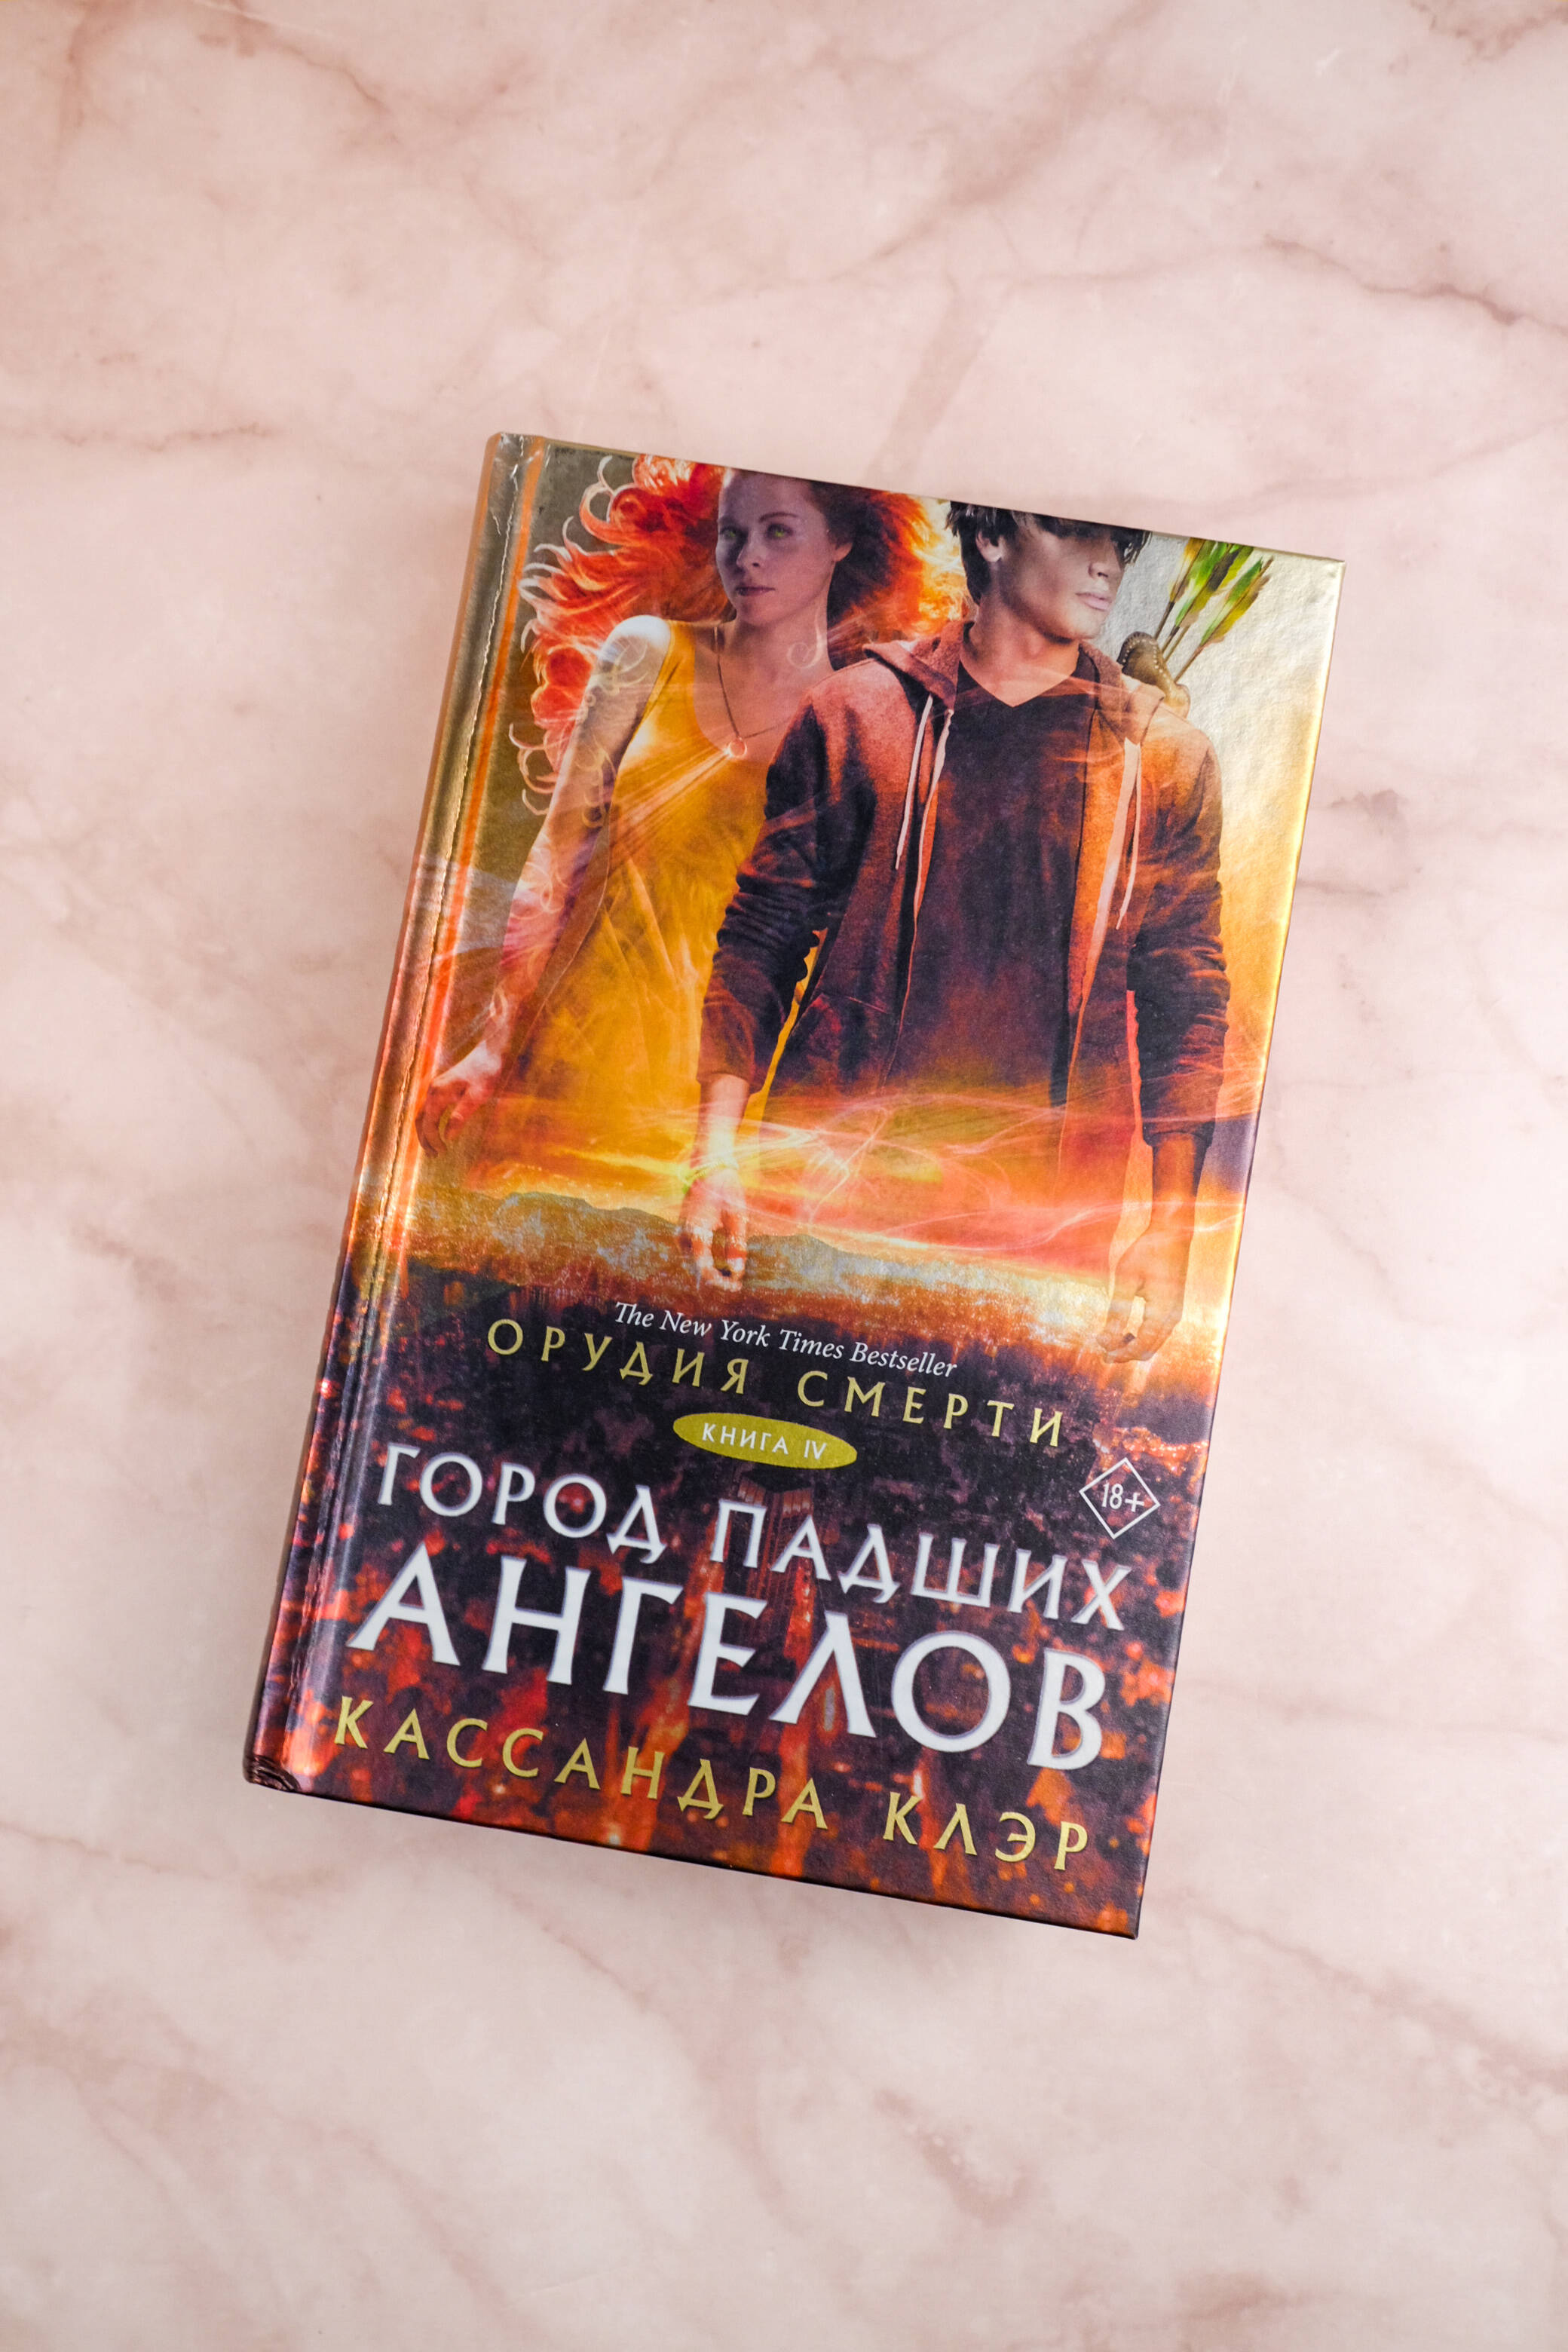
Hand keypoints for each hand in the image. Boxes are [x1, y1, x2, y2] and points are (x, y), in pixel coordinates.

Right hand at [416, 1033, 507, 1152]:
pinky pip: (429, 1108)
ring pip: (422, 1113)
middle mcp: (432, 1089)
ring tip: (434, 1147)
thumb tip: (448, 1137)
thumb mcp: (477, 1096)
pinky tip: (438, 1129)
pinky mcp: (441, 1086)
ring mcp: (435, 1087)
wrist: (489, 1052)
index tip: (443, 1152)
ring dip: (425, 1131)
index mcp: (439, 1093)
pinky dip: (429, 1122)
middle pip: (420, 1120)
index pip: (429, 1123)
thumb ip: (461, 1116)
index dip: (433, 1140)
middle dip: (425, 1139)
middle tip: (434, 1156)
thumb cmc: (486, 1074)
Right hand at [679, 1163, 748, 1293]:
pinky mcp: (682, 1232)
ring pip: (693, 1265)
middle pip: (696, 1271)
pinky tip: (722, 1267)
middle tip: (737, 1286)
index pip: (704, 1270)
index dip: (721, 1282)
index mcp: (695, 1233)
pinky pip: (691, 1256)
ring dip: (710, 1274)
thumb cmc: (726, 1190)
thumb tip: (737, 1272)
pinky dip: (705, 1264)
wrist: (709, 1167)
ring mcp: (680, 1234)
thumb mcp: (737, 1217)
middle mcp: (682, 1237)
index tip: (737, 1286)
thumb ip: (736, 1245)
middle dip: (716, 1281)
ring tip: (731, 1279)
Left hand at [1099, 1218, 1192, 1360]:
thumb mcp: (1127, 1280)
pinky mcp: (1174, 1308)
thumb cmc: (1147, 1252)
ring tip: (1111, 1341)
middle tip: (1103, 1351)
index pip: (1141, 1346)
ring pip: (1155, 1343)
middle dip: (1126, 1354)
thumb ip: (1117, 1312)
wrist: (1172, 1234)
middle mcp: (1173, 1317)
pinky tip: (1126, 1330)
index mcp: (1162, 1311)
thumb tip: (1105, 1339)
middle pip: (1149, 1350)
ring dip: (1133, 1346)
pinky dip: (1142, 1337)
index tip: (1102, 1353)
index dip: (1121, 1353)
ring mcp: (1176, 1313)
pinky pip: (1158, 1333)